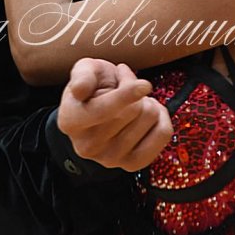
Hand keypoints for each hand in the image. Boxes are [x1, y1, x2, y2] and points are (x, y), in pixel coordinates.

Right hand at [58, 58, 172, 172]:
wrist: (97, 110)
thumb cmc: (92, 86)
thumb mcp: (84, 69)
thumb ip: (81, 75)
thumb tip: (80, 89)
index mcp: (71, 121)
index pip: (103, 110)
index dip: (127, 95)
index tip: (145, 85)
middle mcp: (87, 146)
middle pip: (132, 110)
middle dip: (134, 89)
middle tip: (124, 85)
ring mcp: (110, 159)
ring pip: (149, 118)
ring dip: (146, 102)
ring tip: (133, 101)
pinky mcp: (132, 164)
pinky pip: (163, 133)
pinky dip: (162, 117)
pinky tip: (148, 111)